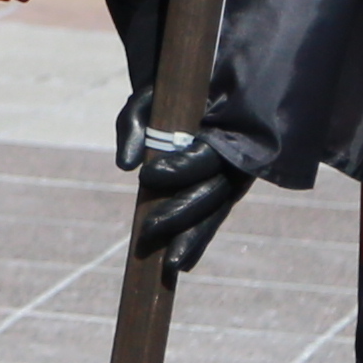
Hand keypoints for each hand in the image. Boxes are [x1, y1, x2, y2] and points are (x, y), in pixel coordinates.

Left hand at [115, 94, 252, 278]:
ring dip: (193, 239)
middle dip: (181, 213)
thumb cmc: (166, 97)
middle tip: (148, 229)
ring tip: (170, 264)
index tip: (147, 176)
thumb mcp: (147, 101)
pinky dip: (196, 241)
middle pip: (214, 192)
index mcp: (223, 127)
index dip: (181, 168)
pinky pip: (211, 220)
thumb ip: (134, 125)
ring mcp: (232, 178)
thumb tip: (126, 165)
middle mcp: (236, 156)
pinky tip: (179, 265)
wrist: (189, 99)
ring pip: (215, 213)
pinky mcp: (222, 194)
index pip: (207, 154)